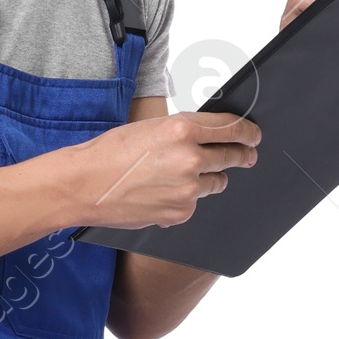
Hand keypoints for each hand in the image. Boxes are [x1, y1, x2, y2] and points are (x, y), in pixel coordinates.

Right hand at [52, 109, 260, 228]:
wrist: (84, 185)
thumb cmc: (109, 153)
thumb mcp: (150, 129)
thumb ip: (184, 132)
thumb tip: (211, 138)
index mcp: (182, 128)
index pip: (231, 127)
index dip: (248, 131)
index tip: (254, 135)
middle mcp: (190, 157)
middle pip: (233, 155)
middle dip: (243, 155)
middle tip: (247, 156)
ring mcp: (187, 188)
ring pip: (217, 182)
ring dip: (211, 178)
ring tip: (186, 177)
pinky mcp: (180, 212)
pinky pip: (196, 204)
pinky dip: (186, 199)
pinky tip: (162, 194)